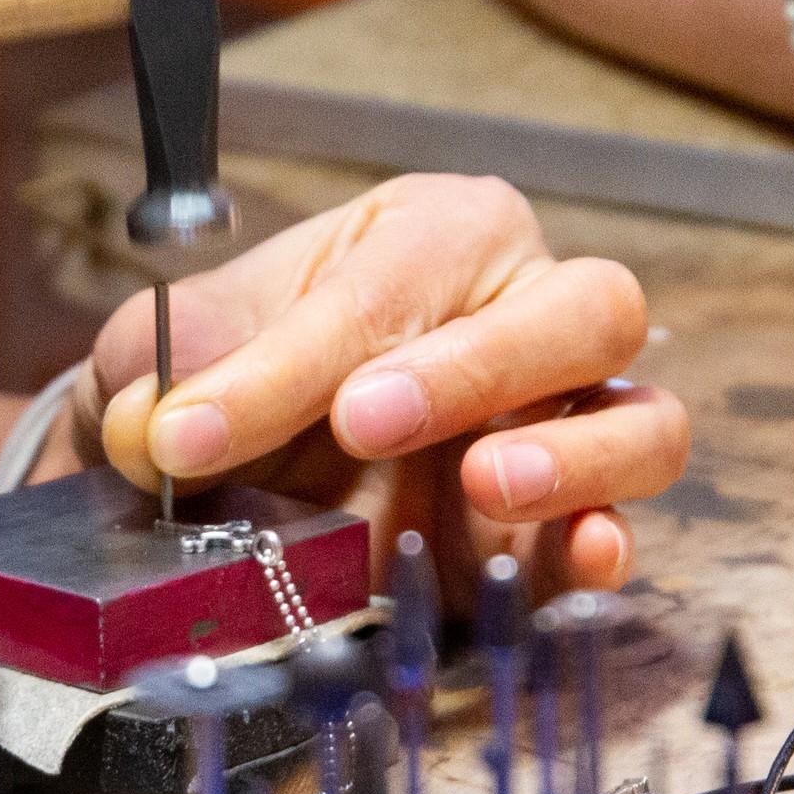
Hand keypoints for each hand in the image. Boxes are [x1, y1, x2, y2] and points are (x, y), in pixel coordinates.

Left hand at [77, 173, 684, 607]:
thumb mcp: (190, 346)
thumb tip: (148, 423)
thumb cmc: (255, 366)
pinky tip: (578, 556)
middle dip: (476, 366)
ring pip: (645, 419)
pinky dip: (608, 548)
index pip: (392, 284)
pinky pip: (631, 531)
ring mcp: (567, 430)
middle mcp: (531, 318)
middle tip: (362, 422)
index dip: (291, 360)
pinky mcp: (565, 532)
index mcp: (442, 237)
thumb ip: (164, 367)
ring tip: (484, 484)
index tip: (192, 429)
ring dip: (577, 455)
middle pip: (586, 309)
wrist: (259, 466)